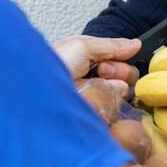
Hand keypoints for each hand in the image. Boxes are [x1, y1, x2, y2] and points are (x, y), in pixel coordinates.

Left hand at [51, 35, 149, 161]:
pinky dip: (101, 109)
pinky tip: (88, 104)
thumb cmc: (48, 65)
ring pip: (115, 103)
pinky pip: (107, 118)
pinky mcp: (87, 122)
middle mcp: (88, 86)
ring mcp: (87, 106)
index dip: (119, 67)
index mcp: (86, 67)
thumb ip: (111, 46)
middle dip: (114, 77)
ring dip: (105, 93)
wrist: (31, 89)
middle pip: (120, 86)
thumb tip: (135, 44)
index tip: (107, 66)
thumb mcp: (82, 47)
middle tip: (100, 73)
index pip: (118, 69)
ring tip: (88, 88)